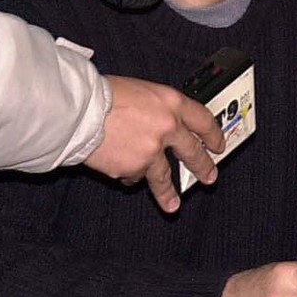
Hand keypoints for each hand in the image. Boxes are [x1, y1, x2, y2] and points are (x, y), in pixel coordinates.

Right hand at [86, 77, 225, 212]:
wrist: (78, 111)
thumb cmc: (101, 95)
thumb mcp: (139, 91)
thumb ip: (156, 109)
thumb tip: (161, 122)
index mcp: (172, 102)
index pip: (203, 120)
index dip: (213, 134)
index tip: (218, 145)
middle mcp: (168, 127)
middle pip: (192, 151)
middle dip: (203, 167)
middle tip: (209, 177)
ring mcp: (152, 151)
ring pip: (164, 176)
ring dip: (168, 192)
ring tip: (173, 205)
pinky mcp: (134, 168)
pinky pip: (134, 175)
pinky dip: (128, 174)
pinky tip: (120, 169)